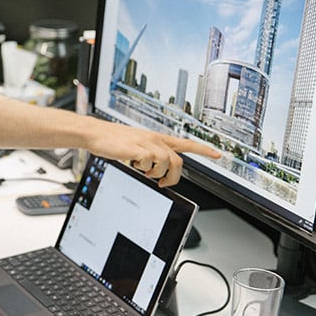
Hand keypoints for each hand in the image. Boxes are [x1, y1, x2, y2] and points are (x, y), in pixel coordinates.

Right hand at [86, 119, 220, 186]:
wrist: (97, 133)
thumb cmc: (114, 140)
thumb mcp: (137, 145)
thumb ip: (150, 155)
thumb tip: (156, 171)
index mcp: (157, 138)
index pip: (186, 143)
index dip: (203, 150)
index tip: (217, 154)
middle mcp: (155, 140)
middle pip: (178, 161)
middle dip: (173, 177)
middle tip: (163, 182)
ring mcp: (147, 144)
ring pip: (166, 164)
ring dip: (156, 173)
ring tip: (145, 171)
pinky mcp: (138, 149)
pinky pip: (150, 163)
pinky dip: (144, 168)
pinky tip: (135, 165)